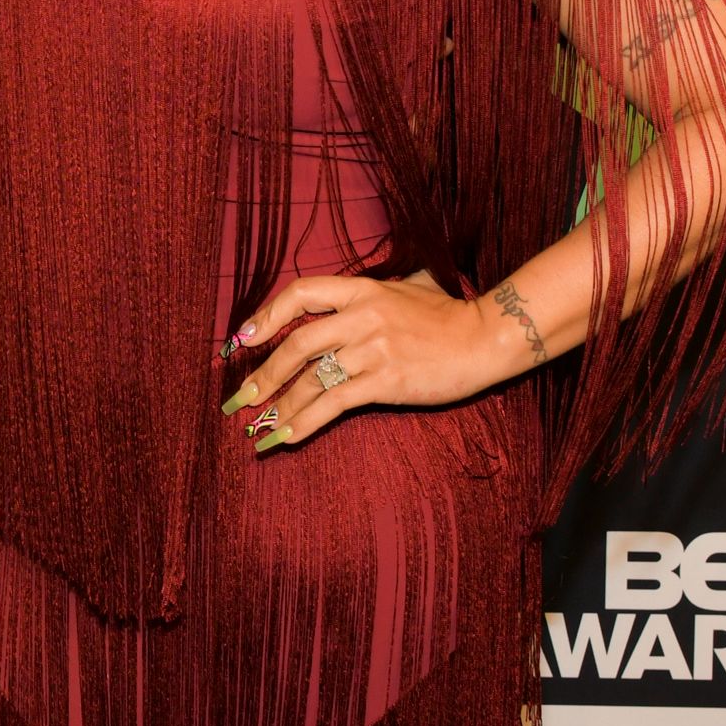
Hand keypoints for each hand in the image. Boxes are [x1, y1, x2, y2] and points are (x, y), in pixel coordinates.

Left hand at [217, 271, 503, 453]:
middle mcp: (363, 316)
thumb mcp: (405, 288)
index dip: (268, 314)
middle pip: (297, 343)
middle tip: (240, 399)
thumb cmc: (446, 317)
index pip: (302, 293)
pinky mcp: (386, 380)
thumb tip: (337, 303)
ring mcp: (373, 348)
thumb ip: (369, 294)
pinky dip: (306, 422)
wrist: (485, 338)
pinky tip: (288, 437)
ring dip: (280, 406)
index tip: (244, 338)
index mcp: (363, 289)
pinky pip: (334, 403)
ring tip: (259, 428)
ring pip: (312, 379)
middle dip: (264, 375)